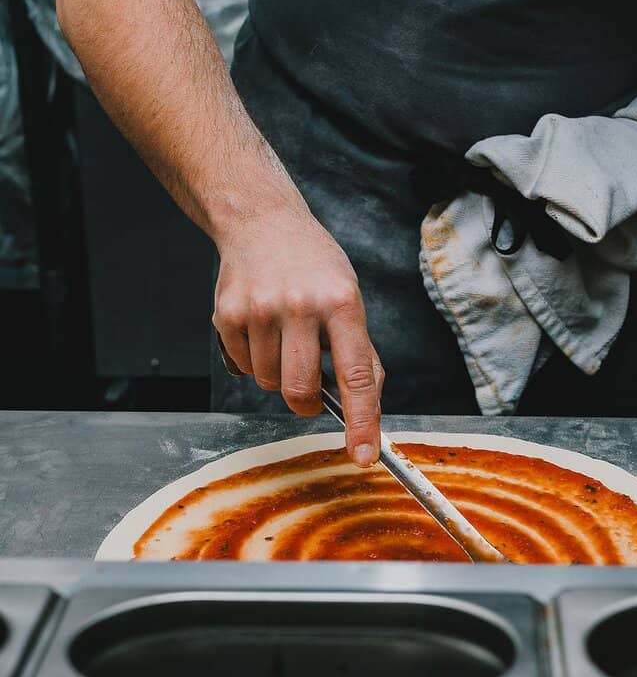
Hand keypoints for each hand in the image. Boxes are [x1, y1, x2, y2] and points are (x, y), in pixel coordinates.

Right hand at [213, 195, 383, 465]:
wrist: (261, 221)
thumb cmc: (313, 266)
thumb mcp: (349, 298)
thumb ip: (361, 353)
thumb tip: (369, 409)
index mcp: (341, 303)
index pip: (357, 376)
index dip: (362, 422)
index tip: (363, 456)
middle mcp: (300, 305)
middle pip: (301, 391)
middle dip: (307, 402)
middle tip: (310, 388)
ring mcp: (261, 309)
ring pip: (270, 383)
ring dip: (278, 375)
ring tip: (283, 338)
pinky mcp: (228, 313)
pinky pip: (244, 367)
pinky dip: (254, 360)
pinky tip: (261, 329)